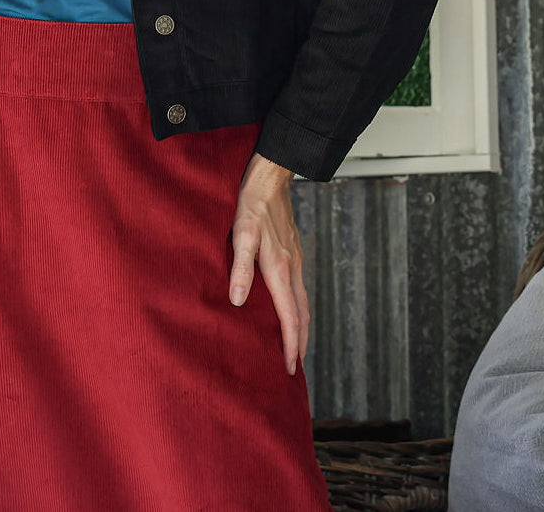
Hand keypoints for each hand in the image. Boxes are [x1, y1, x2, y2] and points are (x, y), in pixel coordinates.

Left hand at [228, 152, 308, 375]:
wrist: (271, 177)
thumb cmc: (253, 203)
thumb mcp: (241, 233)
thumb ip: (241, 268)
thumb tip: (240, 301)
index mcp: (279, 268)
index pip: (289, 316)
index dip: (291, 344)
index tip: (291, 367)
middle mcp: (292, 267)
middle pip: (302, 314)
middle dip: (300, 342)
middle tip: (296, 366)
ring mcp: (295, 259)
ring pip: (303, 301)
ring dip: (301, 326)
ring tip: (295, 344)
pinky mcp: (292, 251)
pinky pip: (298, 288)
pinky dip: (298, 307)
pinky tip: (289, 307)